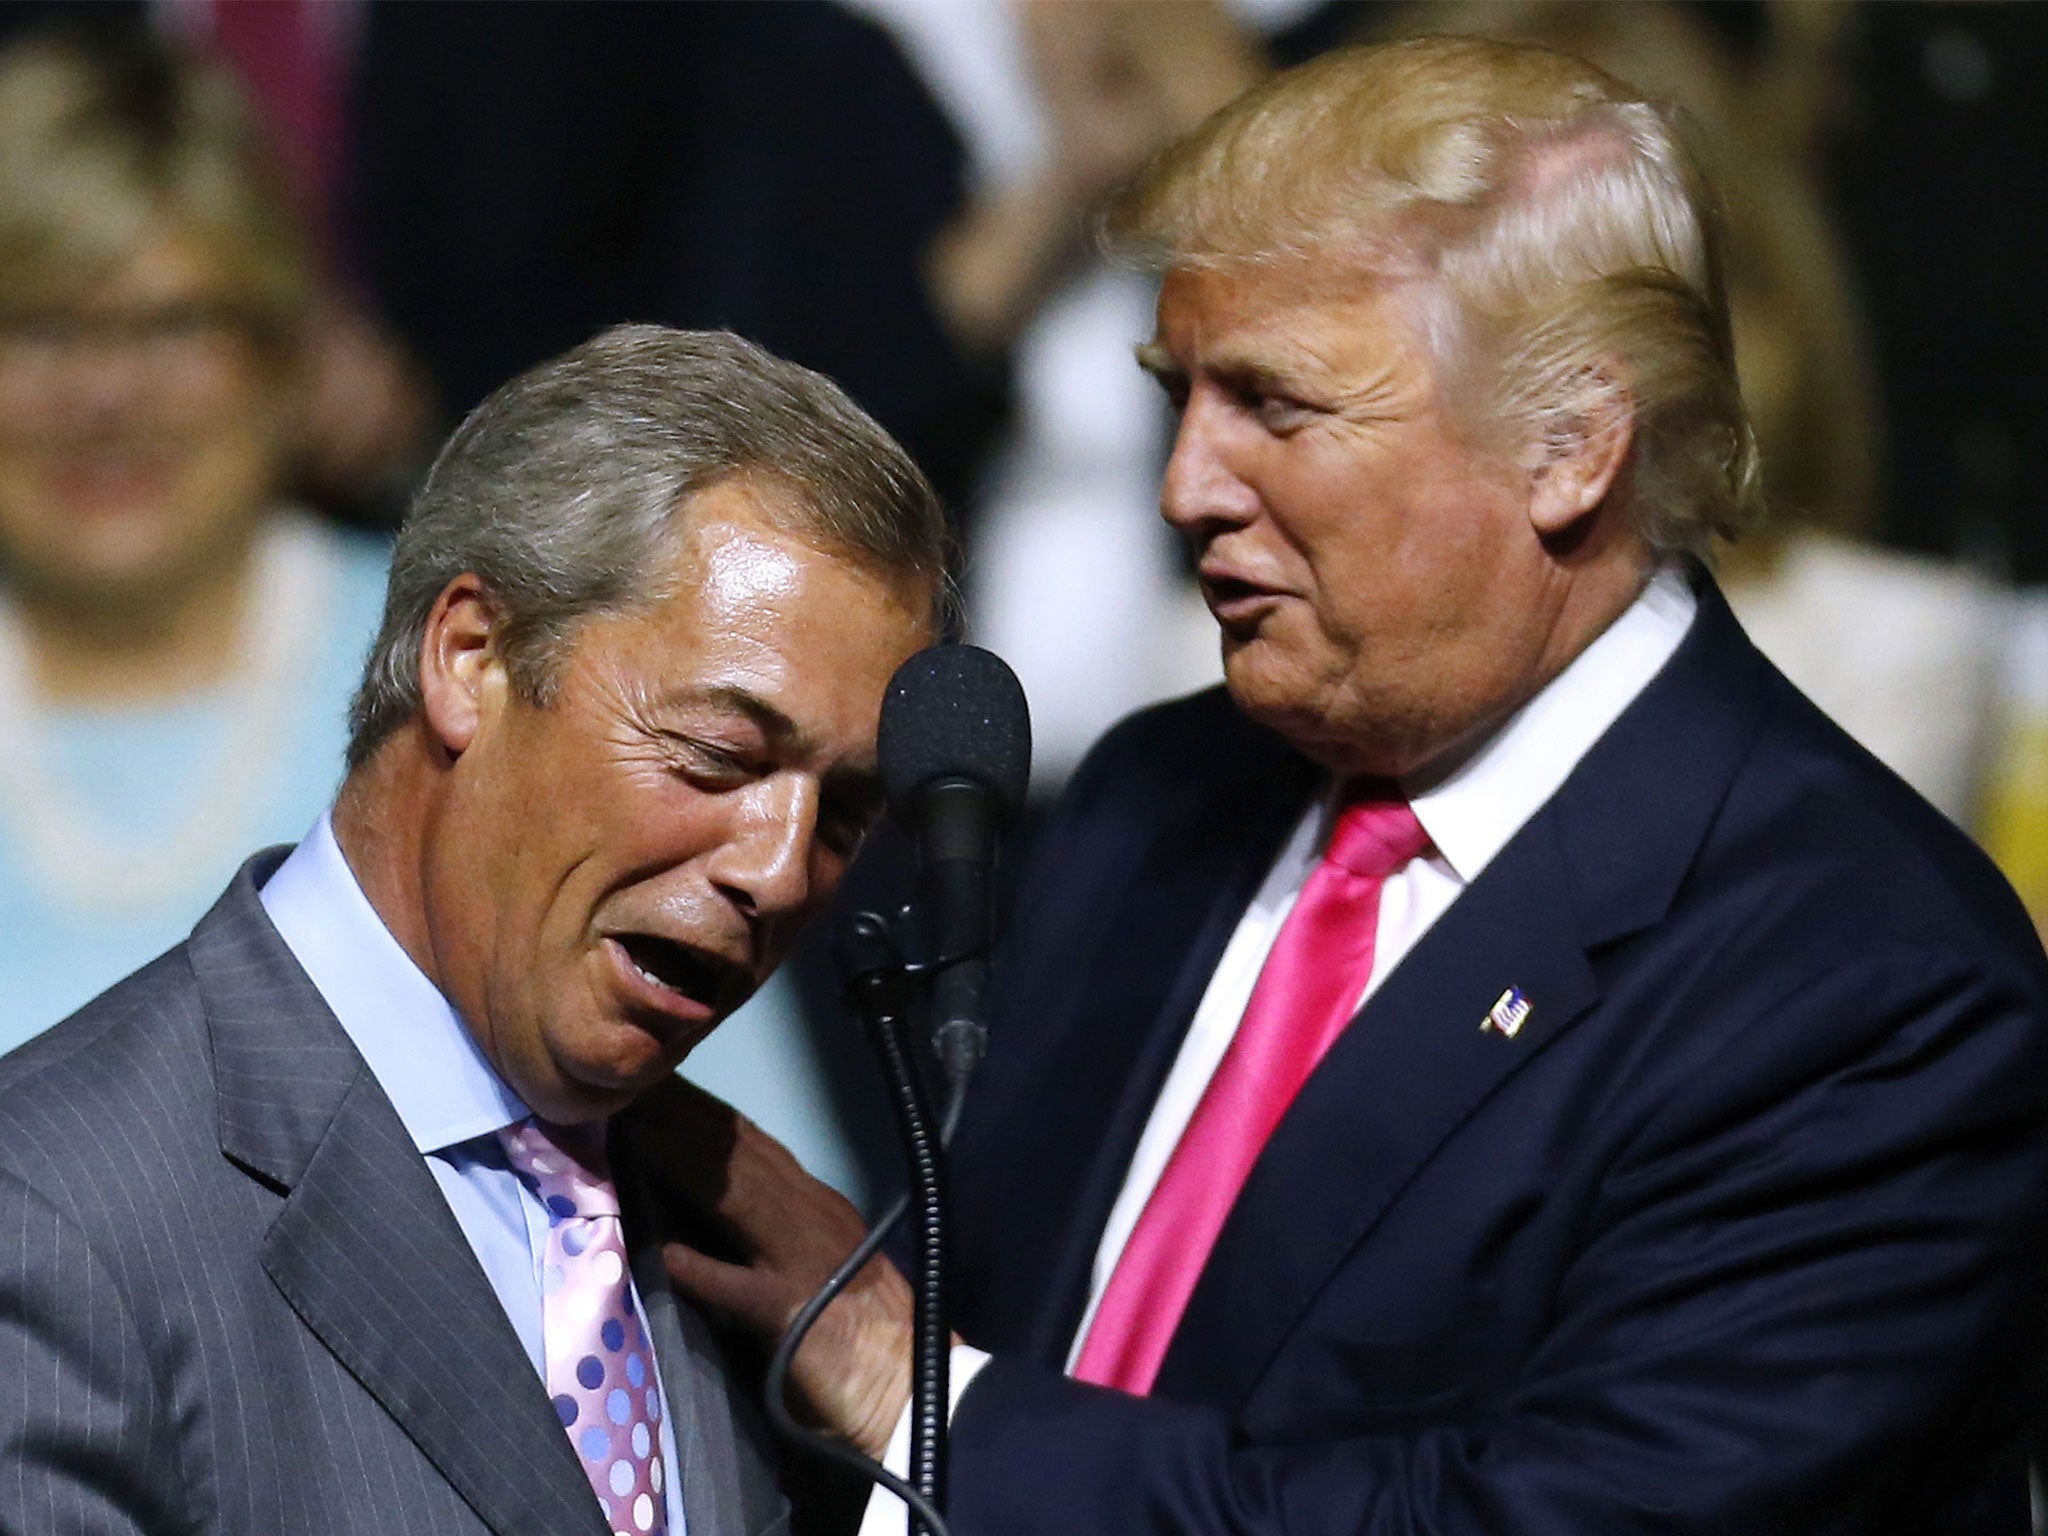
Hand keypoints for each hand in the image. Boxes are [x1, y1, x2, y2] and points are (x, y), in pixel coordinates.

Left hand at [620, 1076, 915, 1458]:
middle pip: (738, 1154)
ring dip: (680, 1159)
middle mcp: (812, 1216)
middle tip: (633, 1080)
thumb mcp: (812, 1268)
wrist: (911, 1385)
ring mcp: (803, 1260)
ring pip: (736, 1196)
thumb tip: (694, 1223)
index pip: (751, 1147)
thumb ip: (764, 1241)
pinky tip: (663, 1253)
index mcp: (816, 1207)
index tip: (659, 1082)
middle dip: (683, 1114)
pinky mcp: (793, 1313)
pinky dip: (701, 1268)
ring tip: (632, 1130)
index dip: (703, 1112)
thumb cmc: (862, 1339)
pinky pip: (740, 1288)